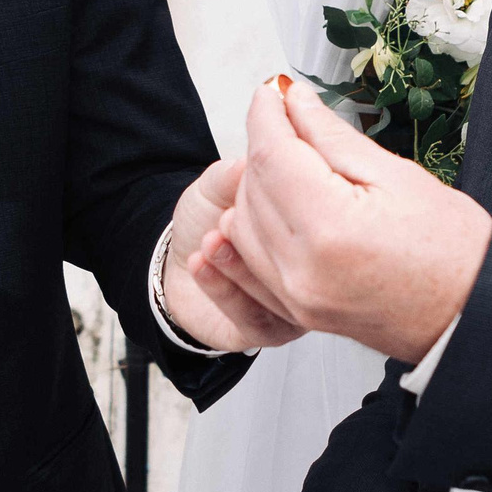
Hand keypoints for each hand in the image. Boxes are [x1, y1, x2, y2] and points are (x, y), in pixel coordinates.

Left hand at [160, 159, 302, 350]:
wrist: (177, 270)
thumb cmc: (206, 225)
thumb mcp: (216, 187)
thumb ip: (230, 174)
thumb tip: (248, 159)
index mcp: (305, 226)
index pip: (314, 209)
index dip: (288, 191)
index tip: (259, 176)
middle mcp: (307, 267)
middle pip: (304, 254)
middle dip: (265, 231)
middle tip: (232, 213)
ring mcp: (295, 303)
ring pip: (281, 290)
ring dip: (241, 265)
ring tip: (213, 240)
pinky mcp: (270, 331)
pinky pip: (255, 317)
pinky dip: (225, 290)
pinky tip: (203, 264)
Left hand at [200, 78, 491, 360]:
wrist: (472, 316)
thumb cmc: (454, 253)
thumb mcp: (398, 176)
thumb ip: (333, 137)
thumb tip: (296, 103)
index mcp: (331, 229)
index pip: (272, 156)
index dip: (266, 115)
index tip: (272, 92)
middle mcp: (303, 269)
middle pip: (251, 189)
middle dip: (262, 144)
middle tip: (286, 116)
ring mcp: (297, 297)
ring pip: (241, 225)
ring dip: (254, 187)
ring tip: (288, 161)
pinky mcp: (298, 313)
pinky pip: (249, 264)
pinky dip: (250, 228)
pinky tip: (268, 205)